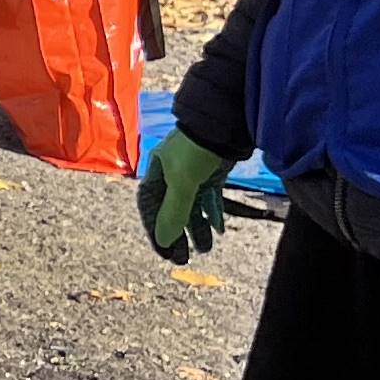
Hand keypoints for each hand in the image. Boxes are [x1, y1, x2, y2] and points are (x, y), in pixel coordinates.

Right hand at [140, 130, 229, 261]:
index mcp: (157, 172)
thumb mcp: (183, 182)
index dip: (156, 230)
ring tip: (206, 248)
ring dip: (198, 228)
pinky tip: (219, 229)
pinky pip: (210, 198)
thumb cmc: (198, 149)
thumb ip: (174, 212)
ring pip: (193, 206)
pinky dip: (213, 213)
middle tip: (183, 259)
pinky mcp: (213, 171)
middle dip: (178, 235)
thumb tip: (163, 240)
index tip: (165, 251)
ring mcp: (194, 172)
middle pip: (172, 210)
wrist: (228, 121)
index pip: (150, 207)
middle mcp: (173, 172)